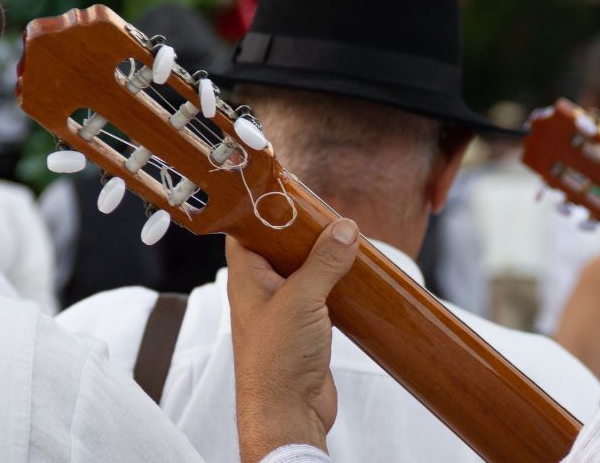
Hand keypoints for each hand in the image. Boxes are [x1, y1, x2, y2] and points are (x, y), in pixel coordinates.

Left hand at [227, 219, 359, 461]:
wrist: (288, 411)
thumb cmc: (277, 361)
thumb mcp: (303, 300)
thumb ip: (323, 262)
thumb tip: (344, 229)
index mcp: (247, 278)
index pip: (245, 230)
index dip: (262, 208)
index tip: (287, 189)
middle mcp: (262, 291)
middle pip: (279, 247)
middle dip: (303, 230)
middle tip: (328, 210)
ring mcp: (284, 310)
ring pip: (302, 271)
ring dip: (323, 257)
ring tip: (346, 237)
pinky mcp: (305, 328)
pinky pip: (320, 294)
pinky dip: (336, 282)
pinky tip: (354, 275)